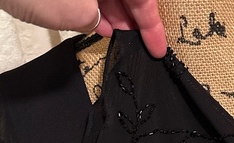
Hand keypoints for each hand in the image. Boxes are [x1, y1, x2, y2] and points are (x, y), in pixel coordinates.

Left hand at [0, 0, 166, 56]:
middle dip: (132, 14)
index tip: (157, 46)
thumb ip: (96, 17)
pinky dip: (93, 4)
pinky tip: (98, 24)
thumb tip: (100, 20)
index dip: (150, 22)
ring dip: (113, 11)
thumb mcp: (76, 9)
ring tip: (120, 36)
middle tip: (142, 42)